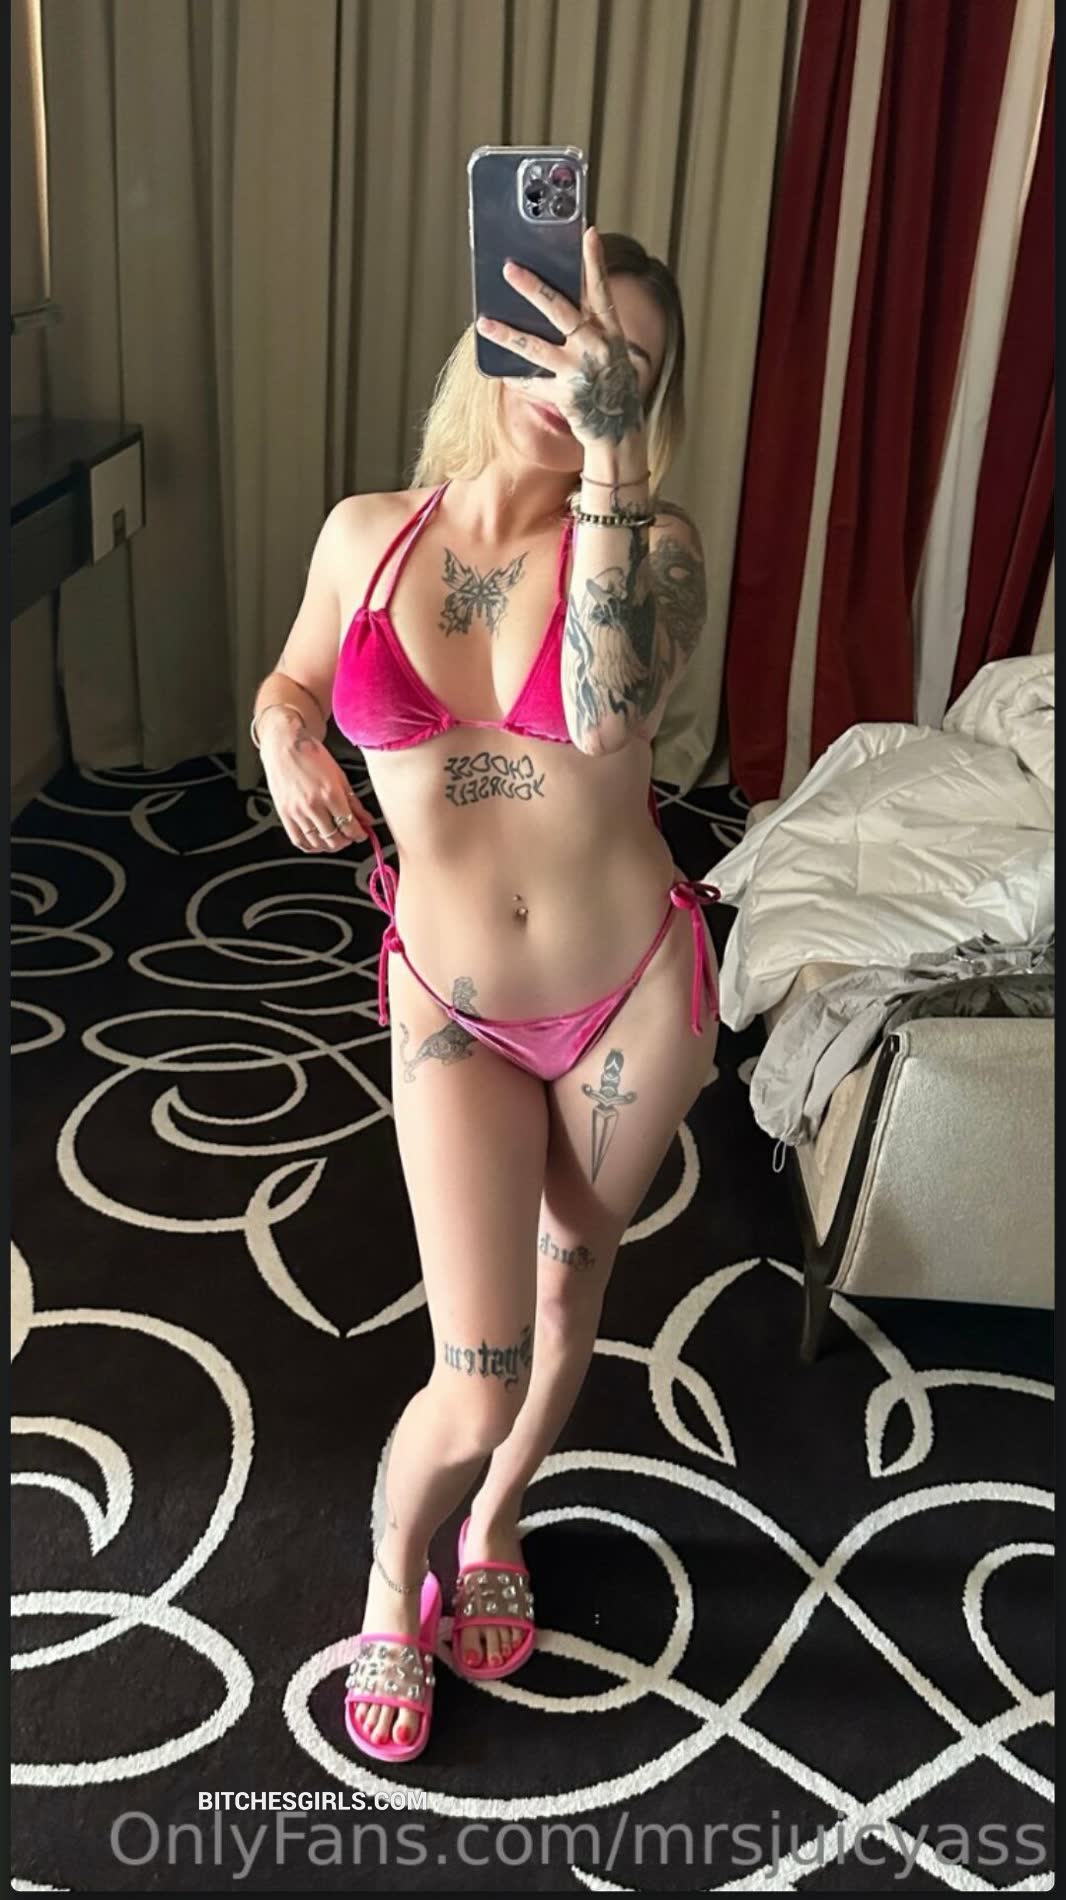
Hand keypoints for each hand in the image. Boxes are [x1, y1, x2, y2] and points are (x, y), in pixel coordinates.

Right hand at [260, 721, 372, 853]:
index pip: (350, 827)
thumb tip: (366, 819)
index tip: (362, 834)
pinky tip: (318, 841)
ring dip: (330, 845)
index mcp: (330, 794)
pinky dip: (311, 846)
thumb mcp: (340, 776)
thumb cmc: (311, 755)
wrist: (285, 745)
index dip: (359, 835)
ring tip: (336, 838)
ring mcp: (297, 812)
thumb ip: (354, 801)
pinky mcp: (284, 814)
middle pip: (334, 839)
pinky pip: (299, 840)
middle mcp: (313, 805)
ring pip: (317, 843)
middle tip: (350, 835)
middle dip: (346, 841)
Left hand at [475, 227, 643, 454]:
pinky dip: (515, 378)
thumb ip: (586, 325)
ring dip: (507, 334)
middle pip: (560, 310)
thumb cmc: (607, 383)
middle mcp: (596, 348)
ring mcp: (580, 373)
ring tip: (483, 322)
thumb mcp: (607, 349)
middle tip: (508, 269)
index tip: (587, 232)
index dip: (595, 261)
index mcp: (609, 331)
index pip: (602, 289)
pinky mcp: (566, 397)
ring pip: (536, 348)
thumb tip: (544, 300)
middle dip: (533, 288)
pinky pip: (532, 383)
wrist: (618, 431)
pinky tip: (497, 370)